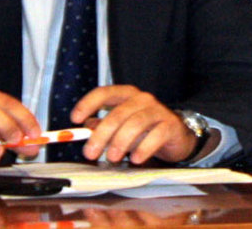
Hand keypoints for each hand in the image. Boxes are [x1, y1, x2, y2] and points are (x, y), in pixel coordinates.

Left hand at [69, 85, 199, 164]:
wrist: (176, 136)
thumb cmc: (145, 130)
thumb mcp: (121, 126)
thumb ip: (102, 126)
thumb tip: (84, 130)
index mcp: (127, 95)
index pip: (105, 92)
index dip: (88, 104)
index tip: (75, 119)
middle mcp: (142, 99)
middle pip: (118, 113)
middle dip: (101, 134)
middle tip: (90, 152)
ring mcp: (158, 111)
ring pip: (135, 123)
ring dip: (120, 142)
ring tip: (112, 158)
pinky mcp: (170, 126)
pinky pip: (155, 135)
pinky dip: (143, 148)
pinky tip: (136, 159)